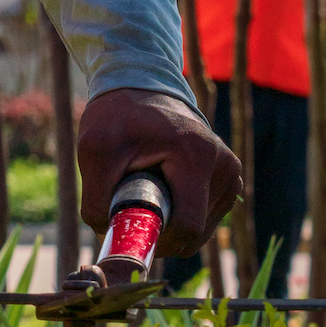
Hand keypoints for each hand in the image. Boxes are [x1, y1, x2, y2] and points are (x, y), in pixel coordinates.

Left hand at [77, 86, 240, 256]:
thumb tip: (111, 240)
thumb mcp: (94, 152)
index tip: (131, 227)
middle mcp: (224, 165)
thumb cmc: (117, 117)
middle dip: (161, 231)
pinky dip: (181, 212)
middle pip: (196, 233)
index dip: (156, 239)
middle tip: (133, 205)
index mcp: (197, 156)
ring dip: (171, 220)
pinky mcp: (229, 177)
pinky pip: (206, 217)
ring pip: (202, 229)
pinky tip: (165, 187)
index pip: (187, 227)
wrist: (141, 86)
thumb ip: (96, 201)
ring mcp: (231, 172)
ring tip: (150, 186)